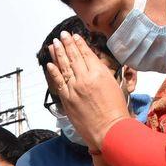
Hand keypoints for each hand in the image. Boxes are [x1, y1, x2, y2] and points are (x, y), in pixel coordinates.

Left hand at [46, 33, 131, 151]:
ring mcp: (74, 88)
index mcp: (100, 73)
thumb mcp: (114, 86)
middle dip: (66, 44)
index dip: (79, 44)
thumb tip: (94, 66)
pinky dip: (53, 72)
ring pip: (64, 67)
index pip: (86, 54)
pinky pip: (58, 82)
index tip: (74, 36)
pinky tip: (49, 64)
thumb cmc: (116, 111)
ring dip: (57, 54)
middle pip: (73, 57)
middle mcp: (85, 78)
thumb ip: (102, 74)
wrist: (109, 130)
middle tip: (62, 35)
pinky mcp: (67, 99)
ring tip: (53, 44)